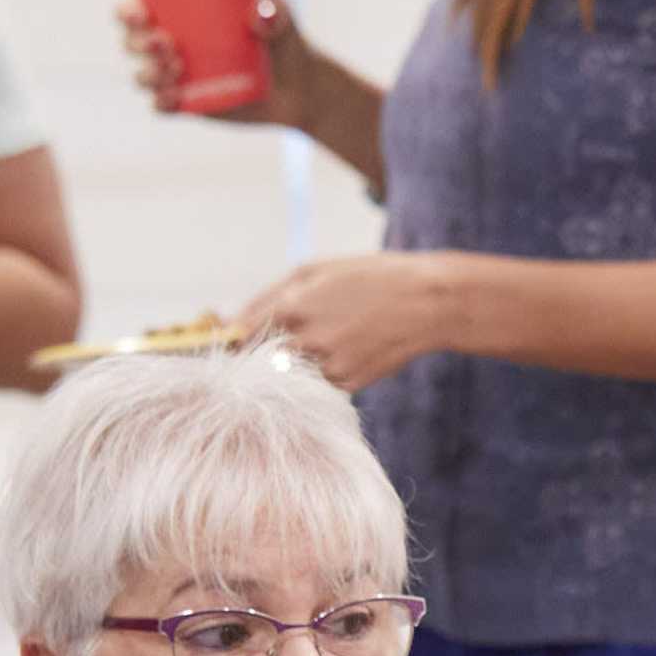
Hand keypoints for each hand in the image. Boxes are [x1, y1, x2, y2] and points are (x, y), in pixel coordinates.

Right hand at [117, 0, 324, 134]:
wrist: (301, 90)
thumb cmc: (285, 43)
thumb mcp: (283, 21)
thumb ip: (277, 9)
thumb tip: (260, 11)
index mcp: (179, 15)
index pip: (138, 9)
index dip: (127, 11)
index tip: (142, 13)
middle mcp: (172, 45)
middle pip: (132, 43)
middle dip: (137, 43)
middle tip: (167, 42)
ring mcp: (179, 78)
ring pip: (144, 75)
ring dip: (149, 72)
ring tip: (178, 67)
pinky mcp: (190, 105)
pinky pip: (163, 106)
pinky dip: (161, 102)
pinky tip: (173, 97)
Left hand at [239, 253, 459, 394]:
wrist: (427, 302)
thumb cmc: (369, 276)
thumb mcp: (315, 271)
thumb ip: (268, 296)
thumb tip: (229, 323)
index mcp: (292, 308)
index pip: (241, 334)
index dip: (233, 337)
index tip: (230, 339)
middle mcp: (305, 342)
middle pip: (261, 359)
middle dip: (265, 350)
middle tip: (293, 335)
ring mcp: (327, 367)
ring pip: (291, 372)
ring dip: (299, 359)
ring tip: (334, 333)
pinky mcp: (348, 384)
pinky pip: (321, 381)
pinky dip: (326, 367)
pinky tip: (351, 346)